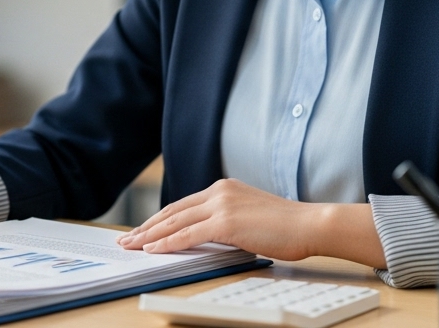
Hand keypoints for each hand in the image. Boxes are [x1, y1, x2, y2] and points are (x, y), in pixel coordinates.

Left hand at [116, 178, 322, 261]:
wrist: (310, 224)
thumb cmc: (286, 226)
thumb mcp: (249, 216)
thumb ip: (226, 220)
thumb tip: (205, 237)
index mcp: (223, 188)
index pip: (183, 205)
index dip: (160, 218)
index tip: (144, 229)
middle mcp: (218, 191)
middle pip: (173, 211)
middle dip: (147, 226)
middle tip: (128, 238)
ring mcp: (221, 205)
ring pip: (175, 222)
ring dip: (150, 235)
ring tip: (132, 245)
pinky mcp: (225, 222)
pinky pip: (188, 234)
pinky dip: (168, 243)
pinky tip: (153, 250)